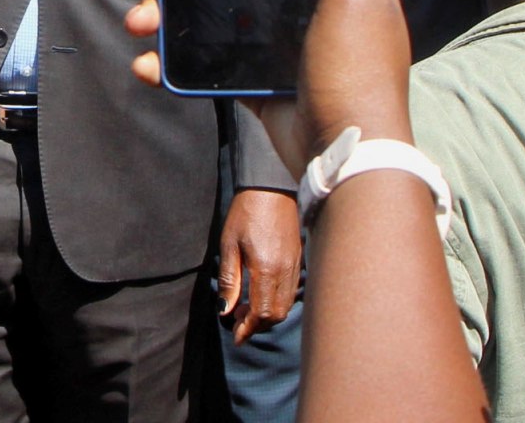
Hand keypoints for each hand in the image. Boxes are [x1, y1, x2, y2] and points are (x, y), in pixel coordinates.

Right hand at [124, 0, 410, 170]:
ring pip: (206, 16)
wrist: (344, 156)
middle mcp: (300, 5)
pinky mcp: (252, 80)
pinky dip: (173, 62)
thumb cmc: (356, 69)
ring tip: (138, 20)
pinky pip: (204, 63)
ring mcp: (273, 45)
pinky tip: (148, 63)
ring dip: (165, 15)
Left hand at [220, 188, 301, 342]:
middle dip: (257, 325)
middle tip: (237, 322)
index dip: (248, 328)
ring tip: (246, 310)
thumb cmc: (246, 213)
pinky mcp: (299, 260)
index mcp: (266, 269)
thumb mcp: (229, 244)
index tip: (236, 336)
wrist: (271, 188)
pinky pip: (291, 292)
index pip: (261, 313)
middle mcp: (285, 272)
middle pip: (276, 314)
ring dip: (268, 315)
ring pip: (286, 305)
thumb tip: (225, 309)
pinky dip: (277, 302)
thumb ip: (229, 280)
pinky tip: (262, 295)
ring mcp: (295, 266)